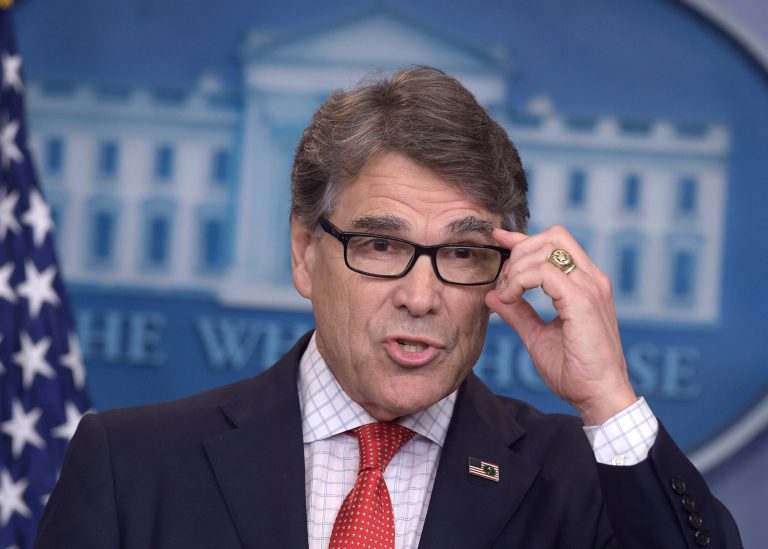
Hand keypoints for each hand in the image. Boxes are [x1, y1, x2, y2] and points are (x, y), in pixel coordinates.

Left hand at [485, 225, 636, 424]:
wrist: (599, 397)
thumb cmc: (576, 372)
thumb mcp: (538, 336)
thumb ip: (518, 313)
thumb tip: (494, 296)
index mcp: (586, 285)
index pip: (556, 243)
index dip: (523, 238)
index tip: (498, 240)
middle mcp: (592, 280)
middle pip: (553, 236)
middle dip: (520, 251)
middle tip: (504, 282)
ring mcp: (590, 288)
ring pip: (547, 249)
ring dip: (517, 267)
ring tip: (507, 295)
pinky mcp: (582, 301)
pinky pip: (543, 272)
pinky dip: (520, 281)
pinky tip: (510, 300)